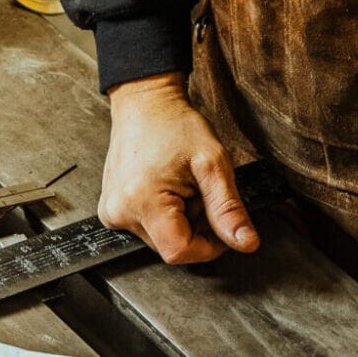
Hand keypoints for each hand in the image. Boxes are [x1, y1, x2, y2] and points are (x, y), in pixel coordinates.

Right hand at [101, 74, 260, 264]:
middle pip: (170, 246)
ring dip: (180, 221)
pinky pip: (146, 228)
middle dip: (194, 227)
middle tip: (198, 192)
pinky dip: (164, 215)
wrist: (145, 104)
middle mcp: (119, 213)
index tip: (221, 226)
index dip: (209, 246)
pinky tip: (165, 190)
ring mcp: (112, 214)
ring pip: (160, 239)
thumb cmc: (175, 125)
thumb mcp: (213, 164)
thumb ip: (228, 208)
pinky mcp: (111, 212)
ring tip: (180, 187)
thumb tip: (246, 243)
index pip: (179, 251)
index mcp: (142, 201)